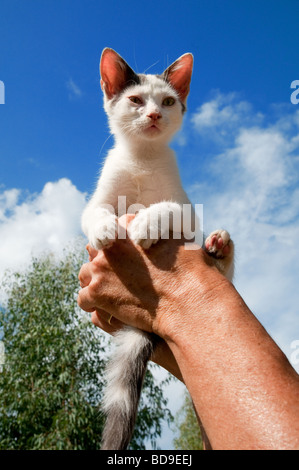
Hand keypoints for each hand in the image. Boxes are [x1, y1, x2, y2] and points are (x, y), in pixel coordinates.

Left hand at [78, 214, 223, 338]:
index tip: (130, 263)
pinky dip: (95, 306)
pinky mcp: (96, 292)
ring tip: (115, 296)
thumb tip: (158, 237)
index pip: (114, 232)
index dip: (121, 249)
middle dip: (107, 265)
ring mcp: (101, 266)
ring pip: (86, 274)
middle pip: (96, 252)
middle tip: (122, 280)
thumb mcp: (182, 241)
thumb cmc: (194, 274)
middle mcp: (112, 241)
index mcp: (131, 224)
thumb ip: (164, 233)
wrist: (190, 304)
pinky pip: (84, 299)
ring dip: (97, 284)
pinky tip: (110, 310)